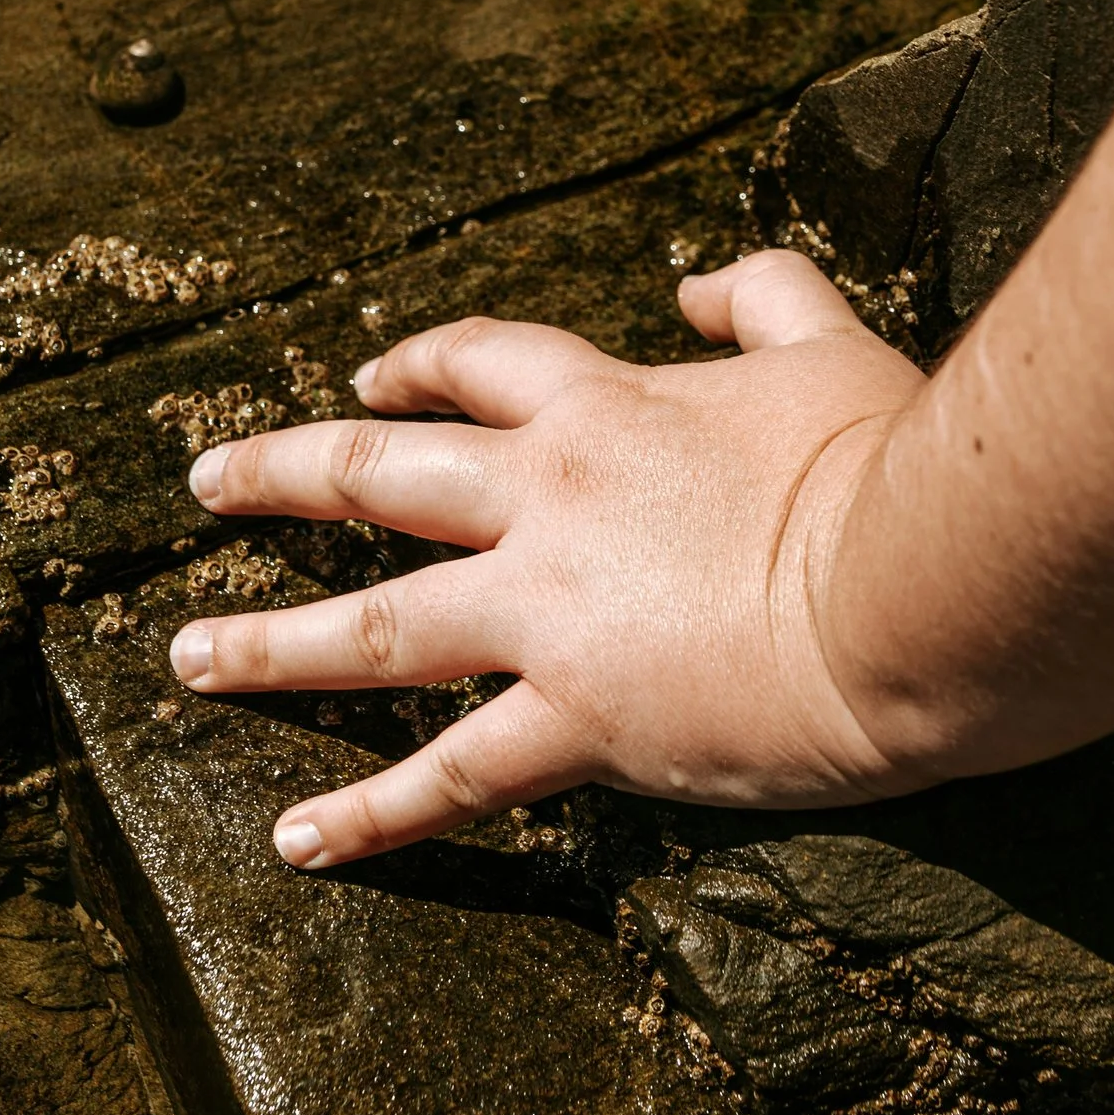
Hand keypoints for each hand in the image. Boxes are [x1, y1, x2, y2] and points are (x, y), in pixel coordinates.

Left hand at [165, 251, 926, 864]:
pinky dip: (367, 815)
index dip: (418, 364)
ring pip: (375, 628)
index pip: (482, 364)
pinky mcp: (582, 721)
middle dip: (281, 473)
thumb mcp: (830, 345)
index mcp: (611, 408)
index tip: (373, 372)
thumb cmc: (896, 464)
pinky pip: (452, 778)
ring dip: (270, 644)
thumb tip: (704, 275)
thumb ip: (765, 295)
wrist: (925, 581)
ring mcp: (552, 614)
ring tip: (188, 660)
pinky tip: (296, 839)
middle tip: (205, 480)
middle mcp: (551, 501)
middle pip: (379, 472)